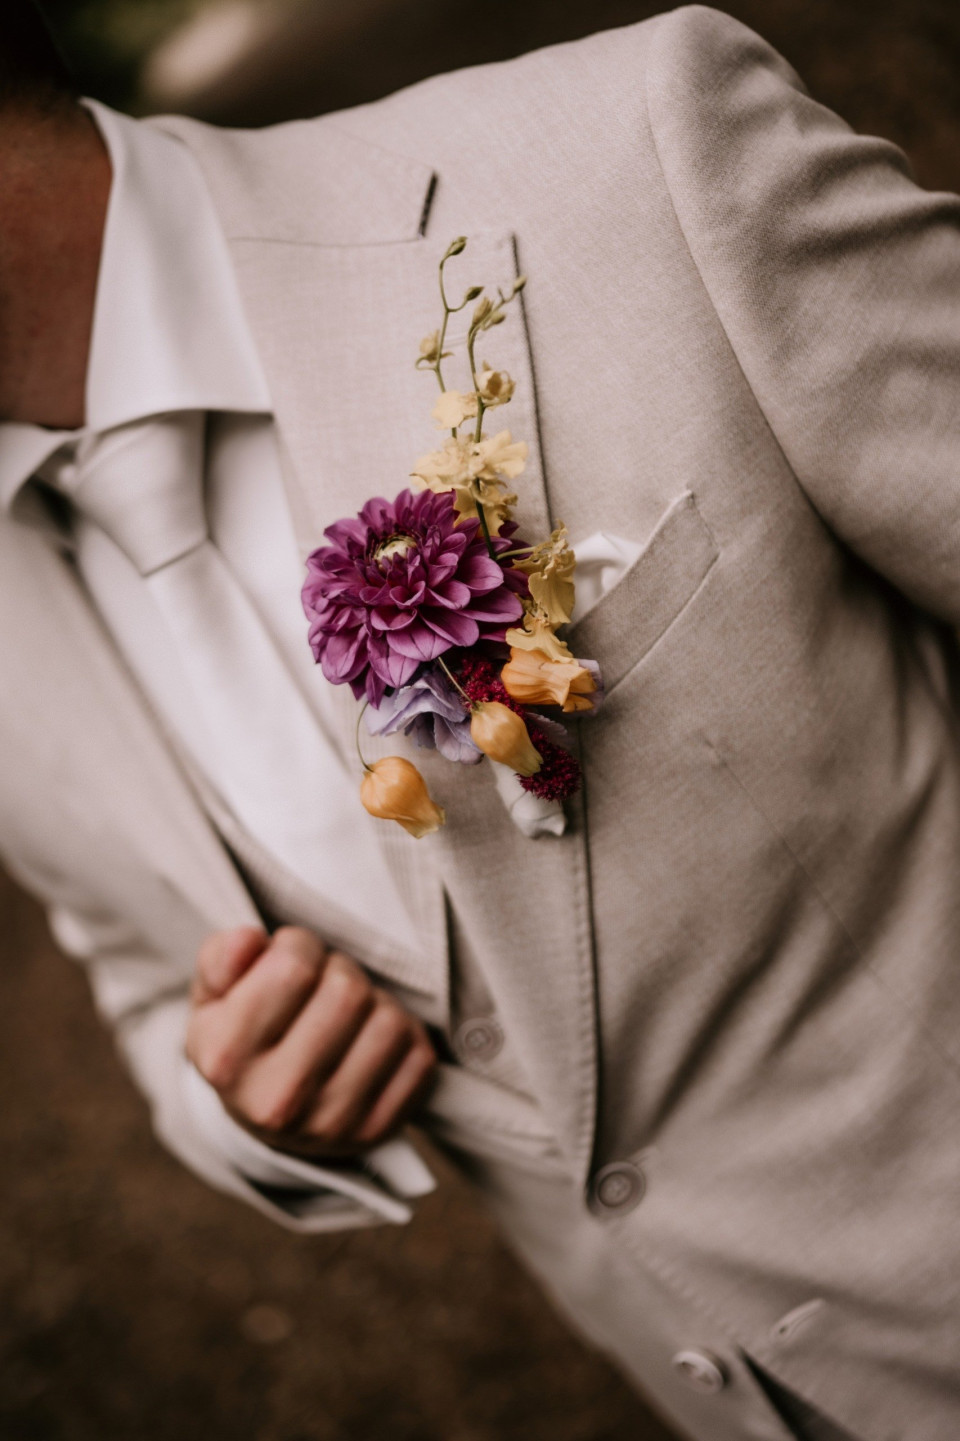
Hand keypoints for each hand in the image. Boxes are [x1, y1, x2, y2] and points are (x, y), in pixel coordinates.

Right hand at [185, 925, 436, 1157]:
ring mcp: (330, 1122)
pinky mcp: (376, 1131)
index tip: (290, 960)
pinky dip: (404, 1036)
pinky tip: (370, 1041)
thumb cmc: (241, 1039)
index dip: (299, 946)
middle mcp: (276, 1100)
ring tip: (349, 1013)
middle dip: (340, 971)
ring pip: (389, 1021)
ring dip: (375, 1002)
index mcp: (225, 1058)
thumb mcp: (212, 998)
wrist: (264, 1115)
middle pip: (347, 992)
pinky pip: (419, 1057)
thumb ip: (221, 959)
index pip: (293, 968)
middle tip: (322, 985)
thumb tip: (247, 938)